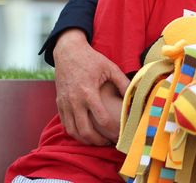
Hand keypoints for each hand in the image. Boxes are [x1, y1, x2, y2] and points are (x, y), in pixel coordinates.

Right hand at [53, 29, 129, 144]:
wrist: (68, 52)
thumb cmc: (91, 59)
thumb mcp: (110, 68)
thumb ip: (123, 83)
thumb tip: (135, 96)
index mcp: (89, 92)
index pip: (102, 119)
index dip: (112, 129)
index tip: (120, 134)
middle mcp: (75, 100)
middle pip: (85, 131)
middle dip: (98, 141)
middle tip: (109, 142)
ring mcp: (65, 103)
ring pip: (73, 131)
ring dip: (85, 140)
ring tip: (98, 141)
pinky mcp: (59, 104)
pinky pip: (65, 125)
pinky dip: (74, 133)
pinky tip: (85, 133)